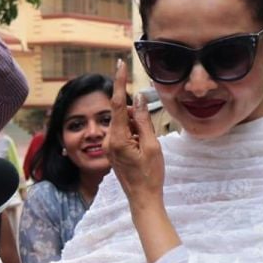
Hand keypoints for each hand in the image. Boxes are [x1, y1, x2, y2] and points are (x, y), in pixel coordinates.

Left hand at [104, 59, 164, 207]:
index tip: (120, 64)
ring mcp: (110, 146)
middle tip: (149, 138)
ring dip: (138, 129)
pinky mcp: (113, 150)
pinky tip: (141, 152)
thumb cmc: (150, 176)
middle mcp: (109, 140)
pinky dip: (135, 136)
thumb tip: (137, 98)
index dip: (119, 82)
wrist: (143, 199)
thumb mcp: (152, 146)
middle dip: (137, 118)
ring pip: (125, 124)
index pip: (116, 103)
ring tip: (146, 150)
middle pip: (123, 114)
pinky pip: (125, 133)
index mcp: (118, 138)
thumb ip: (143, 121)